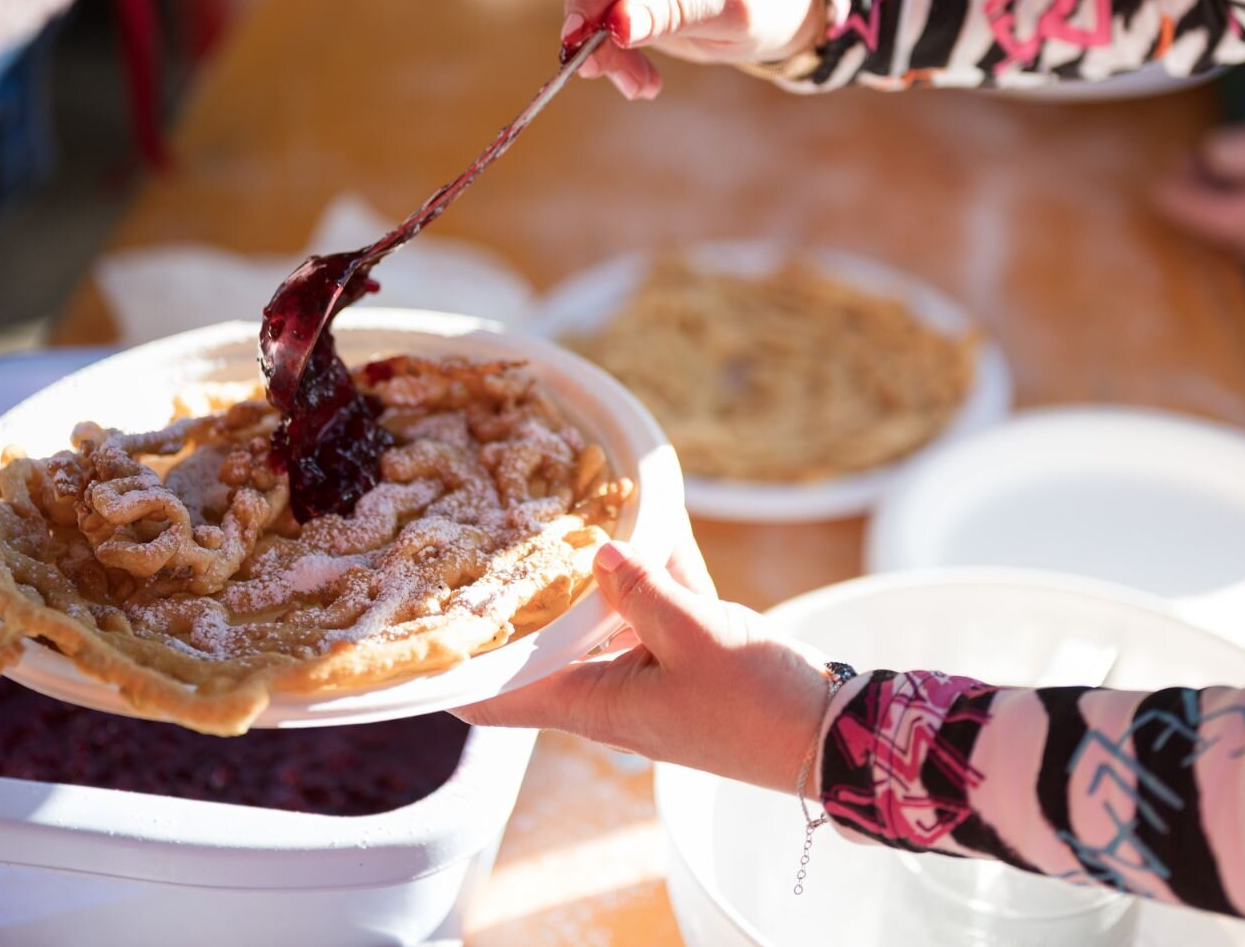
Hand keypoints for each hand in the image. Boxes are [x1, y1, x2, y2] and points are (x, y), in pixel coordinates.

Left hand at [452, 539, 836, 794]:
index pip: (498, 698)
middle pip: (545, 642)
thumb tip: (595, 550)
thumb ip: (642, 589)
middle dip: (520, 594)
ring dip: (592, 568)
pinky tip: (648, 514)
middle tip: (479, 540)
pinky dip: (650, 566)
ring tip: (557, 508)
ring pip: (603, 611)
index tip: (410, 639)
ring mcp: (651, 673)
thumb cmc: (758, 704)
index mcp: (595, 705)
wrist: (835, 736)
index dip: (450, 674)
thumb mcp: (697, 635)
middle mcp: (611, 692)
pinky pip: (655, 603)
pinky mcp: (689, 654)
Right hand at [560, 0, 826, 100]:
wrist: (766, 4)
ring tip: (633, 78)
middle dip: (594, 10)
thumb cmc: (765, 0)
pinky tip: (627, 64)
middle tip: (598, 69)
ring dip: (593, 26)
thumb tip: (617, 23)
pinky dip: (596, 27)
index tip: (584, 37)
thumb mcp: (736, 12)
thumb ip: (679, 11)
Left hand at [1154, 101, 1244, 286]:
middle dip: (1198, 199)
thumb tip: (1206, 157)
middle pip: (1221, 232)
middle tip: (1187, 159)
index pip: (1214, 217)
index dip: (1180, 196)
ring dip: (1219, 210)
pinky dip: (1243, 221)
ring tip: (1211, 170)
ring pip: (1238, 241)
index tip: (1158, 172)